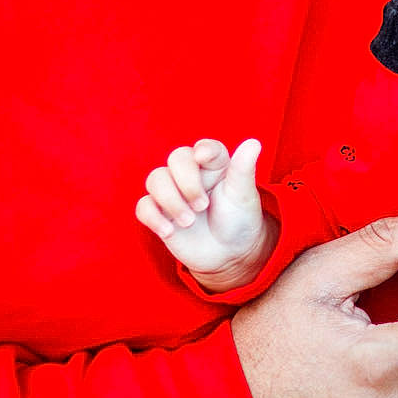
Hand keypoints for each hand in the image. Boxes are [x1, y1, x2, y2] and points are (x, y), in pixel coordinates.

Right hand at [136, 137, 266, 292]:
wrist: (229, 254)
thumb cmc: (239, 219)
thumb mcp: (244, 196)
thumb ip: (244, 169)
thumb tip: (254, 143)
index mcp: (215, 165)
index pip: (205, 148)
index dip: (203, 150)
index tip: (203, 157)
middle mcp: (191, 174)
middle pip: (176, 158)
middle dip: (187, 182)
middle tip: (202, 206)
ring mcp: (173, 192)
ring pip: (155, 179)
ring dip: (171, 201)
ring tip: (189, 222)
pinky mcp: (159, 213)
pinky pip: (143, 206)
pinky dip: (153, 217)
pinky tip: (170, 231)